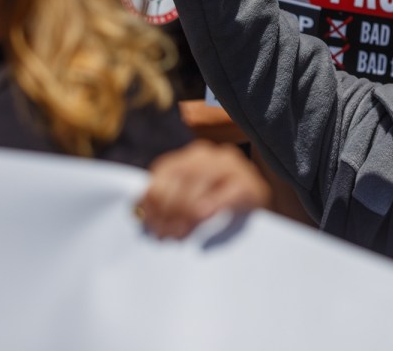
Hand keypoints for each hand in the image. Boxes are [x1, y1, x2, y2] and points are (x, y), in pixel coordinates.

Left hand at [137, 140, 269, 239]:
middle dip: (169, 209)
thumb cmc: (213, 211)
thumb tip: (138, 216)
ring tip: (181, 236)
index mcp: (188, 158)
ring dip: (187, 211)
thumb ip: (166, 204)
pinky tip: (203, 219)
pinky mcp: (250, 183)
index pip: (164, 172)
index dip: (154, 200)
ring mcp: (231, 166)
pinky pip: (229, 192)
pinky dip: (213, 204)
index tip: (150, 227)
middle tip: (165, 237)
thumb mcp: (187, 203)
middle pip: (182, 176)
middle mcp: (208, 155)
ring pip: (202, 180)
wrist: (254, 212)